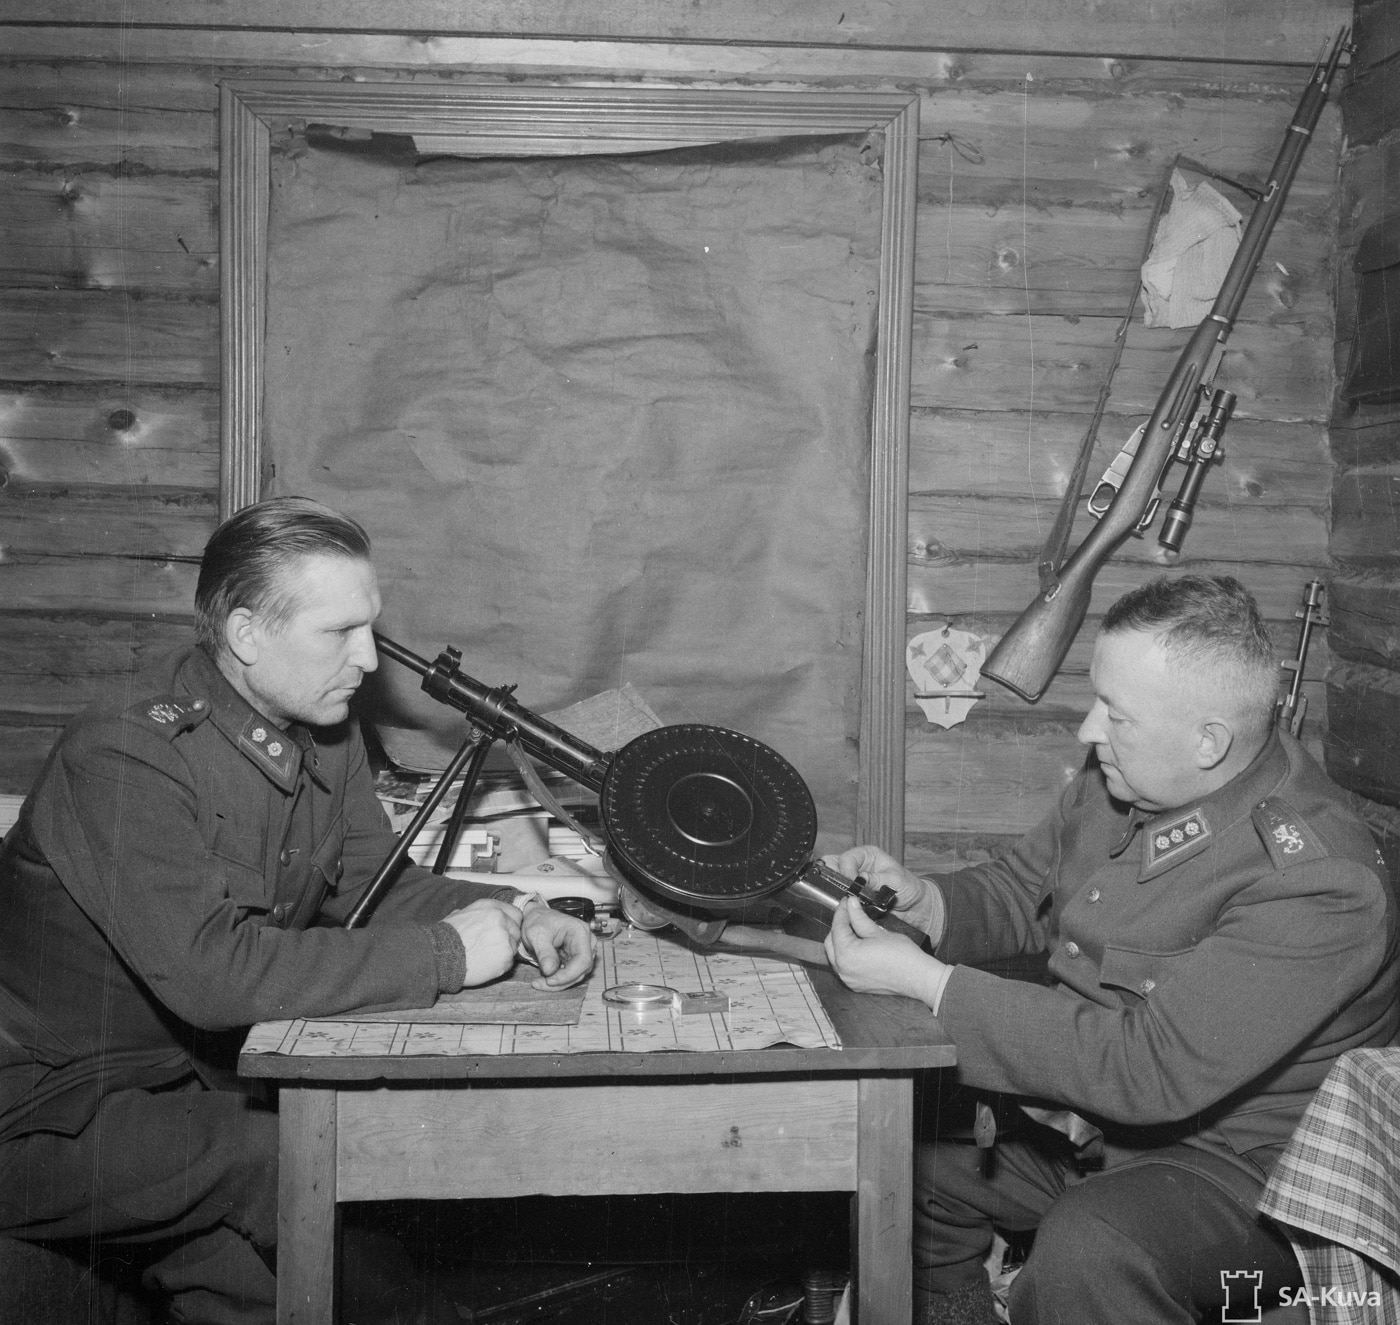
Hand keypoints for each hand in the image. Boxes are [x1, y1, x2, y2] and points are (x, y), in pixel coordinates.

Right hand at [441, 898, 522, 988]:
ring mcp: (506, 938)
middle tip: (494, 946)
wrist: (440, 957)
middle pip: (517, 930)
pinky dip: (501, 965)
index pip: (515, 913)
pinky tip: (487, 965)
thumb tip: (475, 915)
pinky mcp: (506, 957)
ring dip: (505, 951)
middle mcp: (502, 919)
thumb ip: (474, 913)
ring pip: (514, 946)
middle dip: (509, 938)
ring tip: (487, 956)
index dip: (511, 923)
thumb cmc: (445, 937)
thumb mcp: (458, 915)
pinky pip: (510, 961)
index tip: (504, 931)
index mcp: (491, 907)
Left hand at [519, 905, 596, 989]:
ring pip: (577, 975)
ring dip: (558, 983)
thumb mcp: (536, 934)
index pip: (583, 959)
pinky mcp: (576, 958)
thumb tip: (550, 971)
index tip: (549, 981)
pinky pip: (570, 974)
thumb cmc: (537, 921)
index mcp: (580, 931)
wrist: (536, 918)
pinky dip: (557, 980)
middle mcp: (586, 942)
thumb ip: (544, 952)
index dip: (568, 974)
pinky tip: (543, 980)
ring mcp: (583, 950)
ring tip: (539, 982)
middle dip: (561, 981)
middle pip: (581, 970)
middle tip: (540, 984)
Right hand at [821, 845, 941, 939]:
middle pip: (834, 865)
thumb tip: (860, 878)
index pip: (847, 858)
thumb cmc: (909, 888)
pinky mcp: (853, 895)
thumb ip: (876, 878)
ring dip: (837, 890)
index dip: (846, 870)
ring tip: (846, 899)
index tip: (851, 884)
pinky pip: (839, 895)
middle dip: (835, 877)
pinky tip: (847, 906)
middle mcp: (858, 865)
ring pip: (834, 880)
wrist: (914, 907)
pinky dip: (841, 900)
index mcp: (868, 854)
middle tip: (842, 890)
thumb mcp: (895, 880)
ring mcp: (854, 880)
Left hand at [824, 898, 949, 1009]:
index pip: (838, 927)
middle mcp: (843, 969)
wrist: (918, 978)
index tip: (847, 902)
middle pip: (831, 941)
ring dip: (841, 939)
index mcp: (846, 955)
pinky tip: (857, 943)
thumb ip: (859, 918)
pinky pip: (844, 965)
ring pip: (835, 954)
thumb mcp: (878, 931)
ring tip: (854, 926)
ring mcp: (848, 979)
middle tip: (851, 912)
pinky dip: (846, 953)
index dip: (842, 911)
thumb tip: (851, 904)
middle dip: (839, 925)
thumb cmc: (902, 956)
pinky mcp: (856, 984)